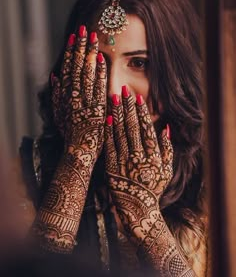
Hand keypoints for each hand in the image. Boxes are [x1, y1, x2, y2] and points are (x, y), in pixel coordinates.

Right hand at [51, 27, 106, 164]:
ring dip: (89, 55)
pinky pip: (97, 88)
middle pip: (77, 68)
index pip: (68, 70)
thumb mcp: (58, 115)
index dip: (71, 53)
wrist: (78, 154)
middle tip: (85, 29)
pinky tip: (102, 59)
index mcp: (65, 97)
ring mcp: (84, 103)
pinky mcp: (96, 110)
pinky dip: (99, 73)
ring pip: (86, 75)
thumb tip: (54, 75)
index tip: (74, 37)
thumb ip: (56, 95)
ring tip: (93, 38)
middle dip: (81, 48)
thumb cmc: (70, 136)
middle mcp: (73, 97)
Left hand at [104, 86, 172, 242]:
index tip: (137, 97)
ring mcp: (123, 160)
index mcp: (152, 154)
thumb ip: (167, 148)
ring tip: (114, 98)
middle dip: (127, 106)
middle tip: (123, 89)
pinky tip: (107, 117)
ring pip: (119, 132)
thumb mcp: (166, 169)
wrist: (138, 208)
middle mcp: (137, 155)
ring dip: (117, 113)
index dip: (141, 111)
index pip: (146, 127)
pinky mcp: (111, 166)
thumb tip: (166, 128)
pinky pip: (109, 145)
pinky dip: (108, 130)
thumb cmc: (154, 187)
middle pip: (131, 125)